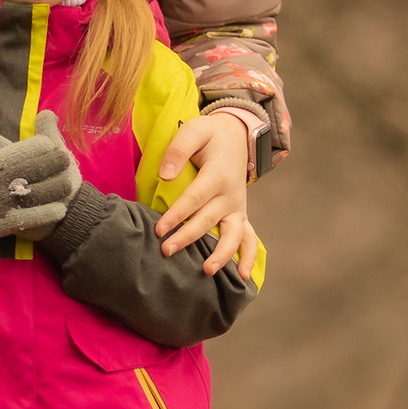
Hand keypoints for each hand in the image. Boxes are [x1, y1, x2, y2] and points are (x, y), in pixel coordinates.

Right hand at [0, 122, 76, 251]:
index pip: (14, 154)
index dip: (34, 148)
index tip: (48, 144)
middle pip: (29, 172)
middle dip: (50, 164)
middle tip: (66, 158)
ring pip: (32, 195)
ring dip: (53, 188)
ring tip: (69, 183)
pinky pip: (27, 219)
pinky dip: (44, 214)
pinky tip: (59, 210)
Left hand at [155, 110, 255, 275]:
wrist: (236, 137)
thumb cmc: (209, 136)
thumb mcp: (194, 130)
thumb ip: (178, 150)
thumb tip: (165, 176)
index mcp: (218, 174)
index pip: (194, 199)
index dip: (176, 215)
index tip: (158, 229)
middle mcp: (231, 194)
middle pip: (208, 220)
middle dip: (187, 237)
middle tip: (166, 251)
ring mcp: (238, 207)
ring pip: (232, 235)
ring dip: (221, 254)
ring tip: (207, 272)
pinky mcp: (240, 215)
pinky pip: (249, 239)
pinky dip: (249, 258)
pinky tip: (243, 278)